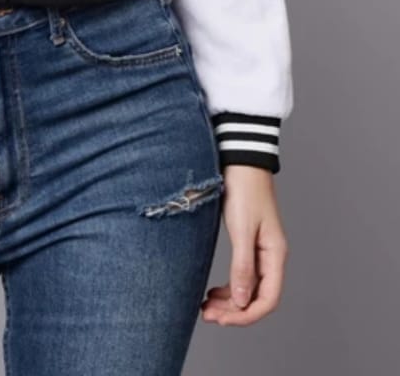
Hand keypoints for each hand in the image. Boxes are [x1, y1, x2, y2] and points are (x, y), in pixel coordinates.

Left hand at [201, 165, 288, 326]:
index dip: (246, 315)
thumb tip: (242, 301)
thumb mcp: (242, 229)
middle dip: (233, 311)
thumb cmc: (244, 189)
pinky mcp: (248, 243)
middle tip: (207, 315)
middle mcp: (270, 257)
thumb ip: (243, 266)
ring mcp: (260, 251)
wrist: (241, 161)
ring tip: (206, 307)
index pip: (268, 299)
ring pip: (247, 288)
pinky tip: (212, 291)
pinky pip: (241, 276)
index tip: (221, 320)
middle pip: (257, 297)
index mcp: (275, 255)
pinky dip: (228, 287)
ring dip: (229, 302)